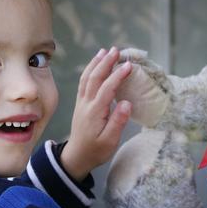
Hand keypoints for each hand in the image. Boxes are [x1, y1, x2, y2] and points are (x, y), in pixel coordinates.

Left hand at [61, 47, 132, 180]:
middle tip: (117, 50)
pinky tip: (96, 64)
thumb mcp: (110, 141)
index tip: (129, 65)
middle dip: (106, 63)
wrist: (77, 156)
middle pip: (95, 78)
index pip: (107, 89)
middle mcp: (86, 104)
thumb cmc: (96, 150)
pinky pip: (83, 82)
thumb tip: (126, 103)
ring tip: (105, 51)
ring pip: (87, 78)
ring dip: (96, 63)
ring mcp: (82, 102)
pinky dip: (89, 70)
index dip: (118, 76)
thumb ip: (118, 122)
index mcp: (95, 112)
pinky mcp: (81, 103)